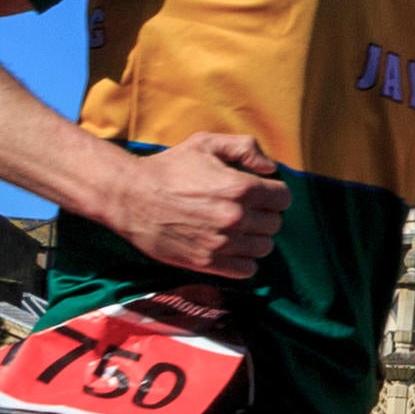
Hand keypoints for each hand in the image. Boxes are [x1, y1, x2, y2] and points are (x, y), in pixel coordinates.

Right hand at [117, 130, 286, 277]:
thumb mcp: (206, 143)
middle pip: (275, 224)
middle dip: (265, 215)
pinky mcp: (207, 262)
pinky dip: (244, 261)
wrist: (131, 197)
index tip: (261, 194)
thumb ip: (245, 148)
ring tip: (238, 229)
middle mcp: (235, 217)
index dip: (274, 194)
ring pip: (264, 248)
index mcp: (240, 187)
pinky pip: (246, 270)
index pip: (283, 198)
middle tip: (247, 210)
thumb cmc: (169, 168)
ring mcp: (222, 242)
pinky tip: (231, 248)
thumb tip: (271, 168)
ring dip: (255, 239)